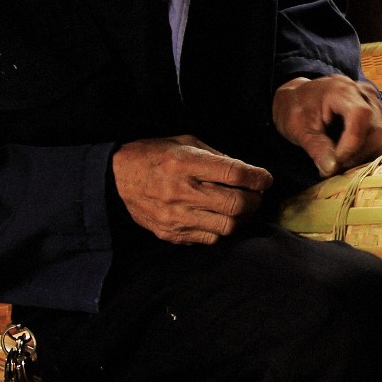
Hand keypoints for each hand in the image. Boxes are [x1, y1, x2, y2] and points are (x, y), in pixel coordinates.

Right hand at [111, 136, 272, 244]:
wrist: (115, 178)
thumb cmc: (155, 155)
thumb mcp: (184, 142)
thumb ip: (216, 157)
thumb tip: (248, 173)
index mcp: (184, 162)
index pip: (234, 173)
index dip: (258, 177)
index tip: (265, 179)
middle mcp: (180, 191)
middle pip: (236, 204)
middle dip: (255, 200)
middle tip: (256, 195)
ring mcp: (174, 216)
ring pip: (227, 226)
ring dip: (241, 218)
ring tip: (240, 207)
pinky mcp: (170, 233)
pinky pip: (209, 239)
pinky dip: (221, 229)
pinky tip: (218, 217)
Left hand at [274, 75, 381, 177]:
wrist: (297, 97)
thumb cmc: (295, 109)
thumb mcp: (299, 129)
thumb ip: (316, 148)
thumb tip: (331, 169)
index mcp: (341, 90)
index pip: (360, 115)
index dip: (352, 143)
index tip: (336, 161)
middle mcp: (362, 93)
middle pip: (376, 130)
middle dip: (357, 153)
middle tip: (335, 164)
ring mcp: (372, 102)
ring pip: (380, 136)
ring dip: (361, 154)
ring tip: (339, 158)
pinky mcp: (375, 113)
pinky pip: (377, 137)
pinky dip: (363, 150)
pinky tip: (346, 152)